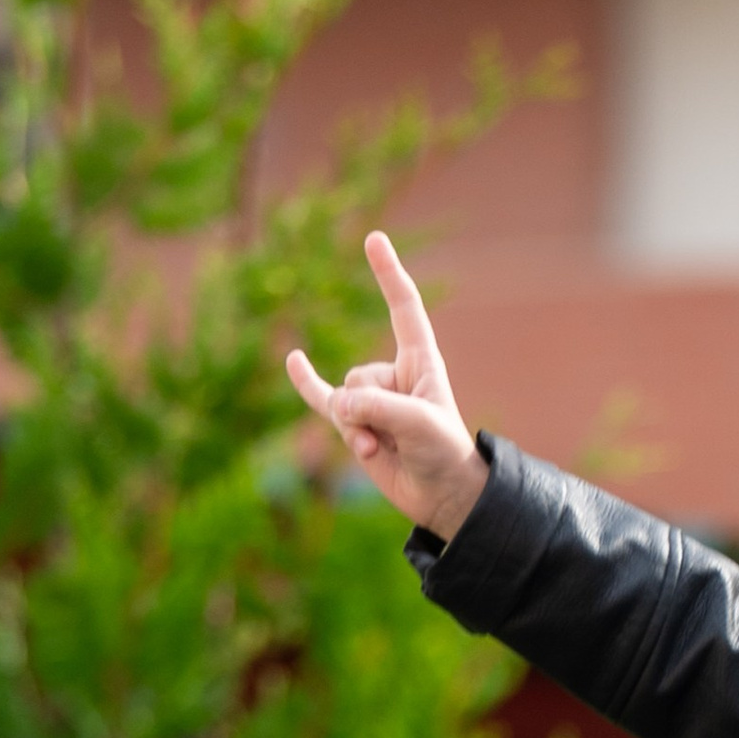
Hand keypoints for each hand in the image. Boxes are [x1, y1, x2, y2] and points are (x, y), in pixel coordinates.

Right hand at [285, 231, 487, 542]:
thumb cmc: (443, 454)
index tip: (375, 240)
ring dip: (357, 430)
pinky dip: (307, 384)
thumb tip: (336, 406)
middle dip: (370, 411)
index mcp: (420, 362)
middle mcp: (394, 375)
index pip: (403, 309)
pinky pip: (322, 399)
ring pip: (342, 400)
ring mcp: (372, 399)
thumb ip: (374, 407)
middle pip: (359, 377)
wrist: (443, 497)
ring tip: (383, 450)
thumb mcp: (417, 424)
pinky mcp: (355, 424)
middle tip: (402, 438)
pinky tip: (294, 361)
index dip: (389, 274)